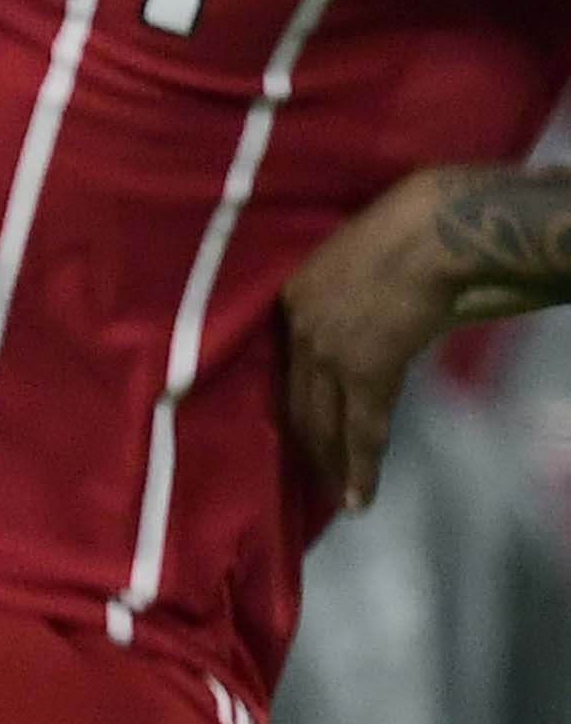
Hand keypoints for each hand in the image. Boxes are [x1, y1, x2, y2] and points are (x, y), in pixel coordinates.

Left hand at [283, 170, 471, 511]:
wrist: (435, 225)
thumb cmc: (413, 225)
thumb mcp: (364, 259)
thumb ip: (361, 296)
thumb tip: (385, 322)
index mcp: (295, 296)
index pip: (288, 363)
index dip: (297, 397)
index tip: (301, 422)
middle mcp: (300, 328)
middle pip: (296, 399)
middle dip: (305, 440)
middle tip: (311, 472)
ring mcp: (328, 353)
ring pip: (323, 422)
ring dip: (329, 462)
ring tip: (335, 494)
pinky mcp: (365, 372)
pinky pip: (362, 430)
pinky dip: (361, 468)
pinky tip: (358, 498)